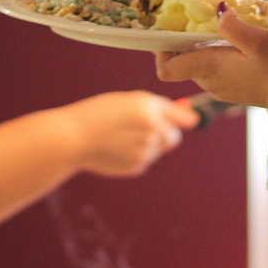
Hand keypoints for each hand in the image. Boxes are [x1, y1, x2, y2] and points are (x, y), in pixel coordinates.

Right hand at [61, 91, 198, 176]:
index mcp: (150, 108)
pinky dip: (136, 155)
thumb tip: (193, 121)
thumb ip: (162, 109)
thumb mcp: (129, 101)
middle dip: (163, 133)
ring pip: (158, 149)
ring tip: (120, 137)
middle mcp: (152, 130)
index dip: (185, 119)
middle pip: (173, 137)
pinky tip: (116, 149)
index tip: (188, 120)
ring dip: (147, 144)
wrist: (73, 138)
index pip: (184, 118)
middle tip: (140, 127)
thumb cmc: (99, 113)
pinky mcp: (137, 166)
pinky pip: (145, 159)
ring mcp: (145, 151)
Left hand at [154, 5, 267, 111]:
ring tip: (218, 26)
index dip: (161, 51)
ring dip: (200, 46)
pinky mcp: (233, 87)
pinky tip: (234, 43)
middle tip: (195, 16)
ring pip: (197, 64)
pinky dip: (214, 55)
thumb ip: (233, 27)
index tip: (171, 30)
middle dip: (182, 41)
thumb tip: (217, 11)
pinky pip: (213, 70)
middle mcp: (209, 81)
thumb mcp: (259, 40)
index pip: (165, 69)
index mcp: (209, 68)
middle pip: (180, 62)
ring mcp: (221, 87)